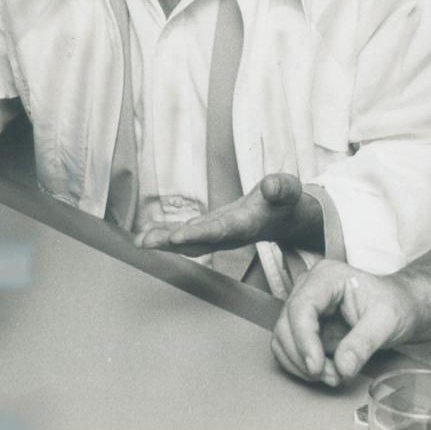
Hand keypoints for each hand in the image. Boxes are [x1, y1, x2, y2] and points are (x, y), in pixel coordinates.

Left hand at [136, 173, 320, 254]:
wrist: (290, 219)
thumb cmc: (288, 202)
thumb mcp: (290, 189)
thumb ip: (281, 188)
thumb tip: (270, 186)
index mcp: (246, 225)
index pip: (220, 231)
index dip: (198, 235)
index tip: (176, 237)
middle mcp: (230, 234)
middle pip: (197, 242)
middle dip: (170, 243)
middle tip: (145, 242)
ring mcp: (220, 235)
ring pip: (189, 242)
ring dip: (164, 242)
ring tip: (140, 240)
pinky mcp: (214, 230)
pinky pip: (188, 236)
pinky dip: (167, 235)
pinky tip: (148, 232)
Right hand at [270, 260, 411, 386]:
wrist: (400, 308)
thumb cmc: (395, 305)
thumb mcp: (386, 321)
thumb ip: (364, 343)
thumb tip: (342, 367)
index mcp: (328, 276)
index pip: (302, 307)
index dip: (304, 340)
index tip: (316, 367)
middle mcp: (309, 287)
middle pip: (286, 325)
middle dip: (305, 357)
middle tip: (333, 377)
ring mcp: (303, 306)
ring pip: (282, 340)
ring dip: (301, 365)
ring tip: (334, 375)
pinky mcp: (303, 325)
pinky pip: (288, 349)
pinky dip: (301, 366)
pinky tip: (326, 371)